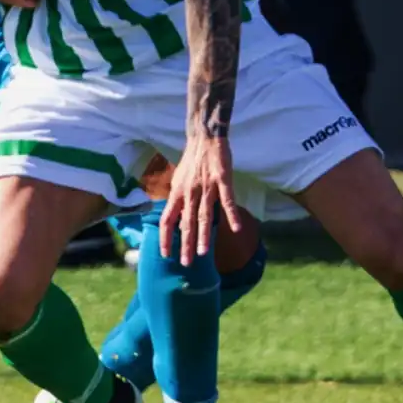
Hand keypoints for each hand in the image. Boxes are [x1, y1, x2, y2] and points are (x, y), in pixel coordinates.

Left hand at [160, 136, 241, 265]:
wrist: (204, 138)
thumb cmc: (191, 160)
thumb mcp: (178, 179)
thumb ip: (177, 198)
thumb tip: (174, 217)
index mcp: (177, 193)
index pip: (167, 220)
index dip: (166, 238)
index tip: (166, 254)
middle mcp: (189, 192)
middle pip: (186, 222)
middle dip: (186, 244)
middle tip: (186, 263)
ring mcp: (206, 187)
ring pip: (204, 215)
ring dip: (204, 235)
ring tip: (204, 253)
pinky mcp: (223, 181)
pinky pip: (227, 201)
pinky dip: (232, 215)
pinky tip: (236, 228)